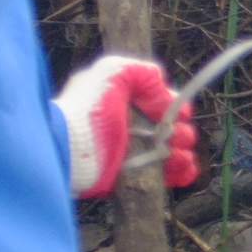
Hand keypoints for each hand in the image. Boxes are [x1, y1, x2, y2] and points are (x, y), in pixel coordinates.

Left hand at [55, 56, 197, 195]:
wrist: (68, 148)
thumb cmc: (87, 107)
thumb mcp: (112, 72)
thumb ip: (143, 72)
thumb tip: (166, 95)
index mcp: (127, 105)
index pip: (163, 105)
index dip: (175, 107)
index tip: (177, 112)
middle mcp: (131, 129)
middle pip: (173, 131)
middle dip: (181, 132)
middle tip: (172, 135)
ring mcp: (134, 156)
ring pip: (175, 154)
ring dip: (183, 152)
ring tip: (175, 153)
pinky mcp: (134, 179)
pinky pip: (169, 177)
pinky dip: (183, 173)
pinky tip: (181, 169)